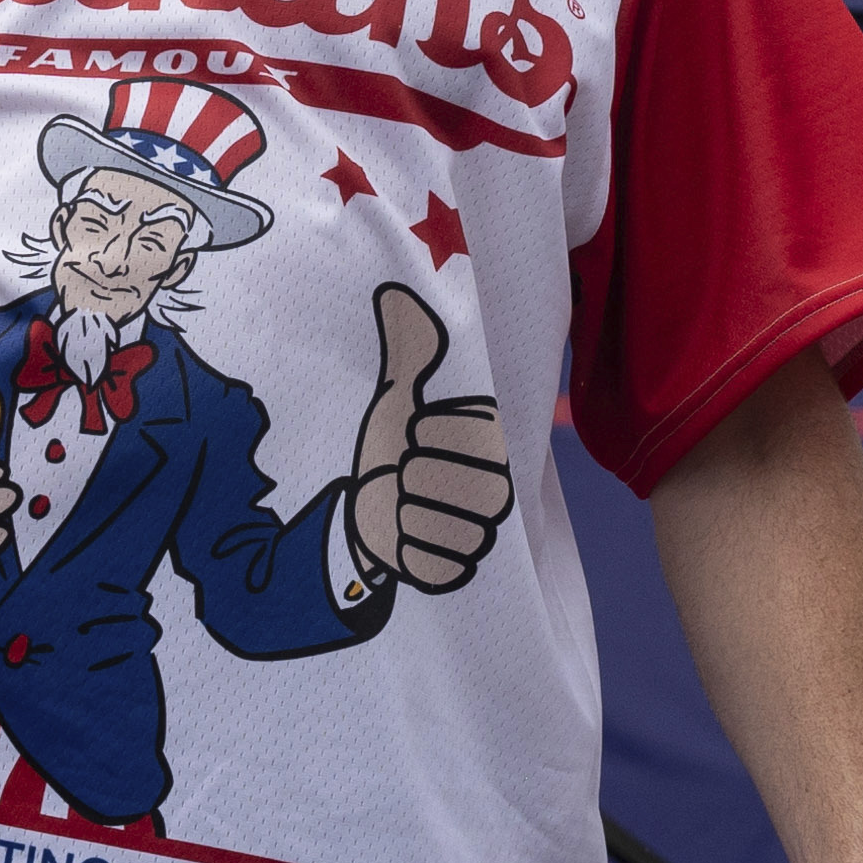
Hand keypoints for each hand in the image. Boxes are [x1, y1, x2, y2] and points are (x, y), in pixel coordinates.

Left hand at [339, 285, 509, 595]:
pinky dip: (403, 549)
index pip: (472, 433)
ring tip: (400, 502)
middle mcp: (499, 491)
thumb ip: (407, 349)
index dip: (429, 432)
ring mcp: (481, 535)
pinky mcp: (459, 573)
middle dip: (412, 475)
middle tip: (404, 473)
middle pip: (456, 481)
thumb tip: (398, 289)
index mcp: (494, 443)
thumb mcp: (395, 398)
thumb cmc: (386, 447)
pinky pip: (432, 563)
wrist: (363, 511)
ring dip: (405, 512)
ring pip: (443, 523)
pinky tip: (399, 536)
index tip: (415, 433)